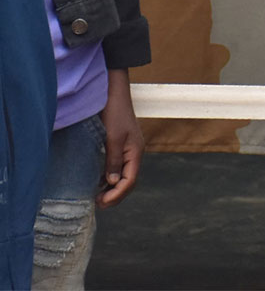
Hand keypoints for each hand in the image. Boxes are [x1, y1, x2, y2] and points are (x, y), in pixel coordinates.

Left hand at [98, 69, 143, 206]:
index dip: (117, 194)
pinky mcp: (119, 147)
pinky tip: (97, 182)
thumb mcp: (113, 138)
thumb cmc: (115, 114)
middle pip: (128, 181)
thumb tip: (111, 182)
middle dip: (115, 195)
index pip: (130, 180)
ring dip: (111, 188)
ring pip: (122, 175)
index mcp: (136, 152)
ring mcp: (127, 150)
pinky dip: (107, 178)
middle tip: (97, 204)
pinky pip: (116, 167)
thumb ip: (113, 160)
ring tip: (96, 196)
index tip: (101, 202)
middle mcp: (134, 153)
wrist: (113, 94)